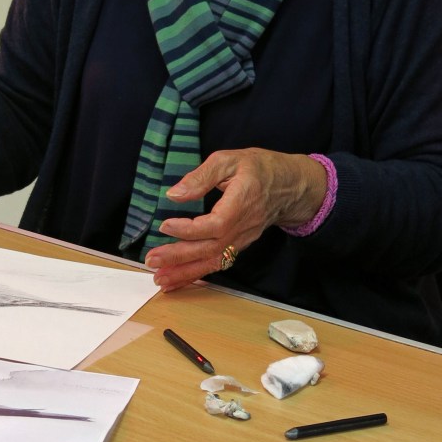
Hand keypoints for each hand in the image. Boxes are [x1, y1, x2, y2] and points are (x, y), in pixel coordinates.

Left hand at [143, 148, 325, 291]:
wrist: (290, 186)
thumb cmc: (258, 168)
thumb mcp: (230, 160)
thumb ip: (201, 176)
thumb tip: (174, 194)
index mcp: (241, 203)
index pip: (215, 224)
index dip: (189, 229)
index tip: (164, 225)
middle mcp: (243, 228)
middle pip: (211, 249)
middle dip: (179, 257)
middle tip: (151, 260)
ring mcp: (242, 240)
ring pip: (213, 262)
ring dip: (185, 273)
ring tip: (159, 279)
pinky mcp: (238, 246)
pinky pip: (217, 264)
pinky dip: (196, 275)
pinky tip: (176, 281)